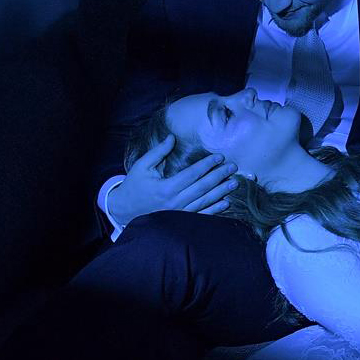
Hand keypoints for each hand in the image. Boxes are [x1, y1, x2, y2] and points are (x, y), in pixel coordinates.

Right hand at [107, 135, 239, 227]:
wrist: (124, 210)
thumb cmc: (134, 186)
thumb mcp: (142, 166)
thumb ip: (158, 152)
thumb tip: (172, 137)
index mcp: (166, 187)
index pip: (192, 174)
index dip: (207, 165)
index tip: (220, 157)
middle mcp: (175, 202)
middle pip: (203, 187)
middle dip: (219, 176)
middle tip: (233, 167)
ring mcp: (179, 213)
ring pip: (205, 201)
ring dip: (221, 192)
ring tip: (234, 182)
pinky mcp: (181, 221)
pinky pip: (201, 215)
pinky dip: (214, 210)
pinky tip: (225, 202)